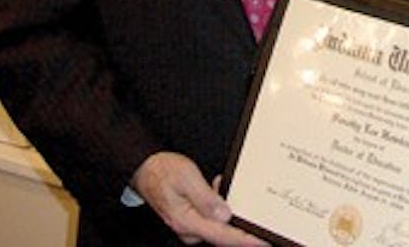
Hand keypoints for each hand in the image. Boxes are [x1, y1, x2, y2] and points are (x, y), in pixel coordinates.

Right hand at [131, 151, 266, 245]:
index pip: (223, 236)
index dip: (246, 239)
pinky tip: (215, 188)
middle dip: (238, 220)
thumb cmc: (164, 172)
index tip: (263, 239)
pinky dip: (218, 205)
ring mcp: (189, 227)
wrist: (146, 169)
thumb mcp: (188, 179)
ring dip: (227, 209)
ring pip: (218, 225)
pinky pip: (211, 219)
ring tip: (217, 184)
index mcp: (187, 222)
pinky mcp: (191, 221)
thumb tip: (225, 216)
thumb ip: (206, 199)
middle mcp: (188, 230)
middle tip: (248, 203)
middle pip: (223, 234)